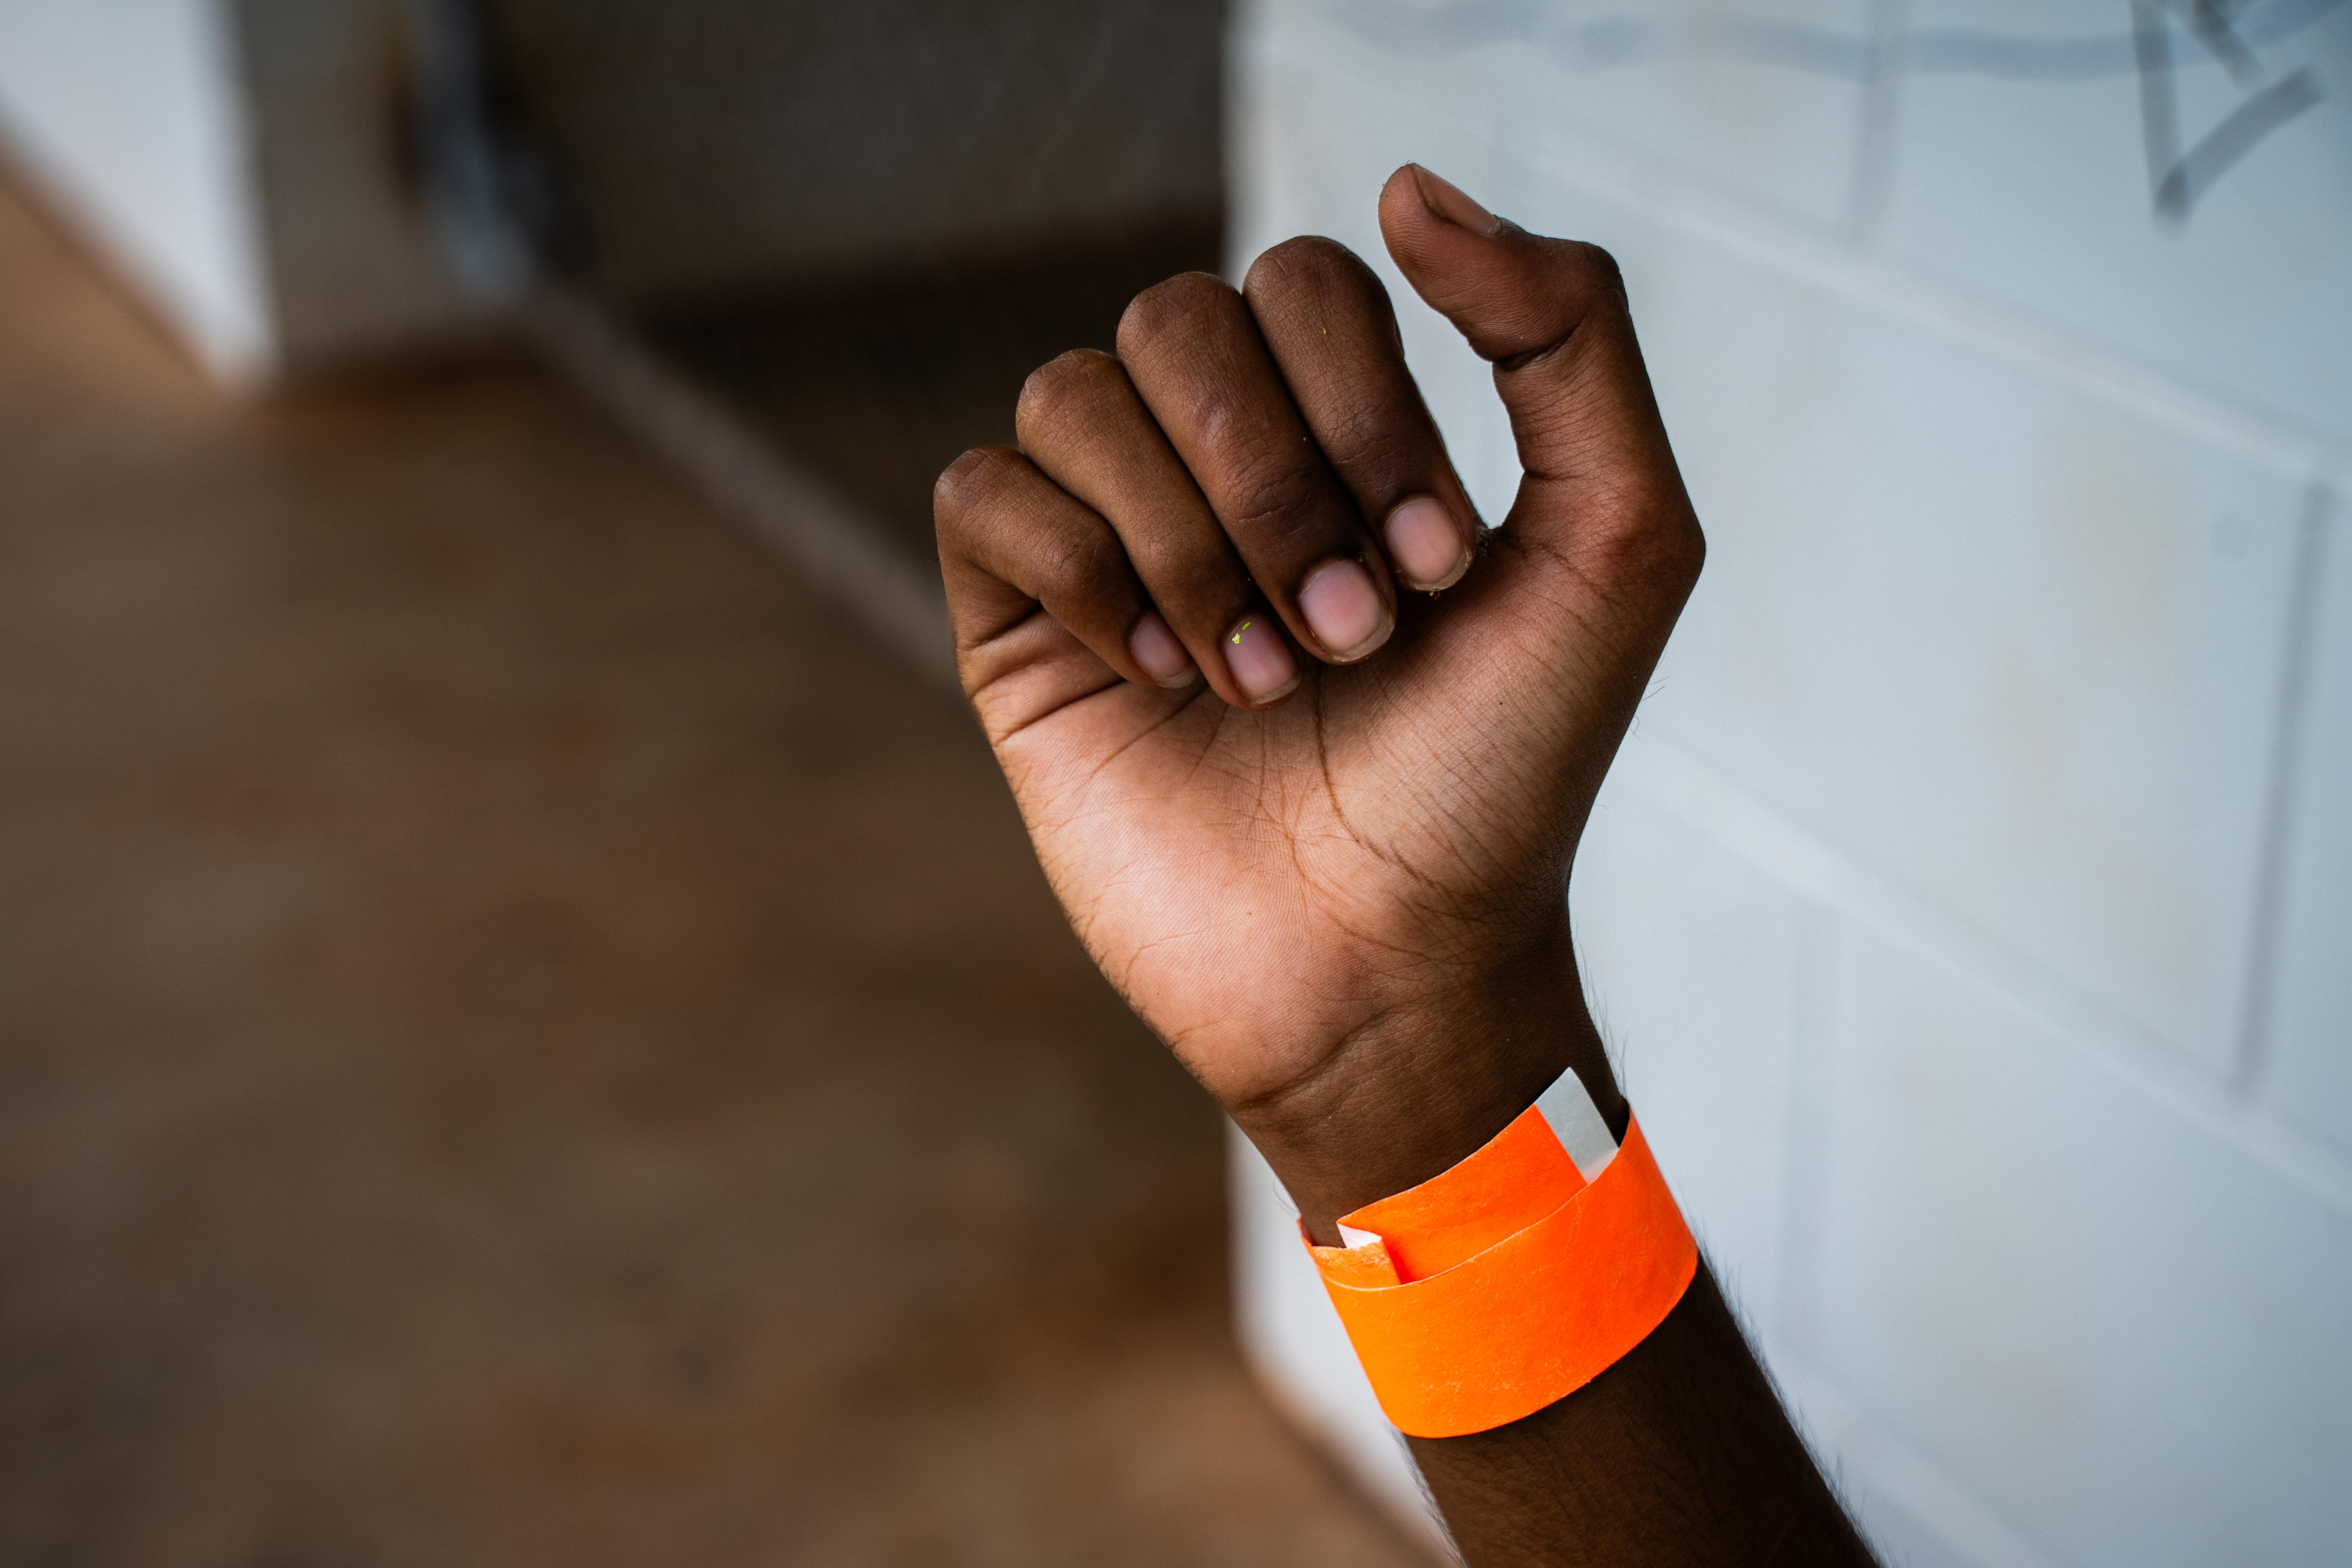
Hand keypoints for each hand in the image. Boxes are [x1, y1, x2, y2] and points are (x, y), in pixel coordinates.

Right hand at [933, 166, 1702, 1239]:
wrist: (1395, 968)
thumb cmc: (1507, 774)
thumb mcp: (1618, 544)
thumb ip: (1567, 335)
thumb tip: (1410, 186)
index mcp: (1342, 429)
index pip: (1303, 280)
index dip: (1364, 411)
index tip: (1433, 576)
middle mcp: (1216, 464)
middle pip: (1178, 317)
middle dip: (1276, 480)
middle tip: (1349, 638)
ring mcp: (1110, 541)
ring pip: (1074, 391)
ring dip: (1189, 542)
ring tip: (1262, 680)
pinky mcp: (1021, 631)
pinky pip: (985, 492)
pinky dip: (1082, 571)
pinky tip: (1160, 680)